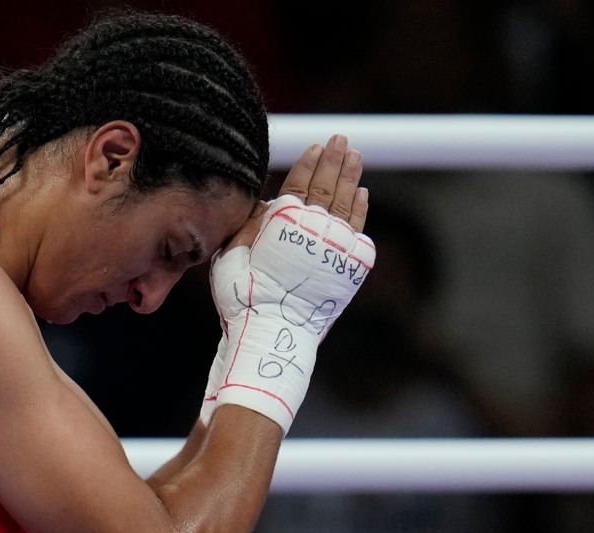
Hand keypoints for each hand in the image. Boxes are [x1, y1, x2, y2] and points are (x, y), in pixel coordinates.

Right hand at [201, 135, 375, 432]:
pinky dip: (360, 209)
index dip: (308, 164)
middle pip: (327, 187)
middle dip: (335, 161)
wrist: (273, 331)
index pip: (299, 184)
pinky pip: (358, 230)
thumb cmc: (243, 296)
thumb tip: (266, 202)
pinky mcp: (350, 266)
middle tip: (342, 140)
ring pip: (346, 203)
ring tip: (356, 157)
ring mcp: (335, 246)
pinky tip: (362, 194)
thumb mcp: (232, 253)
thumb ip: (249, 224)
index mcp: (283, 222)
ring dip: (351, 177)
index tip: (317, 146)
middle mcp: (313, 228)